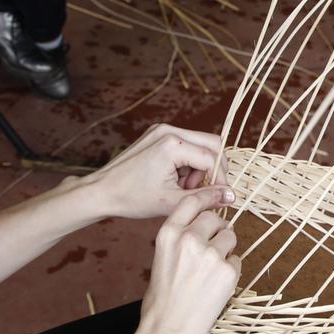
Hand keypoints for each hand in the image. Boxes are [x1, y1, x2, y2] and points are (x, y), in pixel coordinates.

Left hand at [83, 125, 226, 221]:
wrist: (101, 192)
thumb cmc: (131, 198)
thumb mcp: (171, 203)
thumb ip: (205, 198)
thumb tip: (232, 196)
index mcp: (173, 144)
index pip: (212, 158)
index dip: (220, 180)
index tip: (220, 198)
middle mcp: (169, 131)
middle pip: (212, 144)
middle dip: (212, 170)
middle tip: (203, 191)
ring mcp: (162, 130)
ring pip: (200, 144)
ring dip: (199, 167)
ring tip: (183, 188)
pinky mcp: (157, 135)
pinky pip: (185, 144)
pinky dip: (187, 162)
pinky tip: (174, 179)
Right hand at [134, 193, 241, 333]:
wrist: (168, 330)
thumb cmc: (160, 301)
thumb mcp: (161, 260)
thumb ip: (179, 241)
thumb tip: (201, 230)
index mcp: (168, 234)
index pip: (191, 202)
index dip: (207, 196)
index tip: (217, 195)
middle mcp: (189, 239)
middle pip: (214, 218)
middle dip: (218, 228)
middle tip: (215, 244)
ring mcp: (211, 254)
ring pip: (230, 237)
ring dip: (226, 249)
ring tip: (212, 270)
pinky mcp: (228, 271)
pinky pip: (236, 260)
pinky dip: (231, 270)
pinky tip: (216, 285)